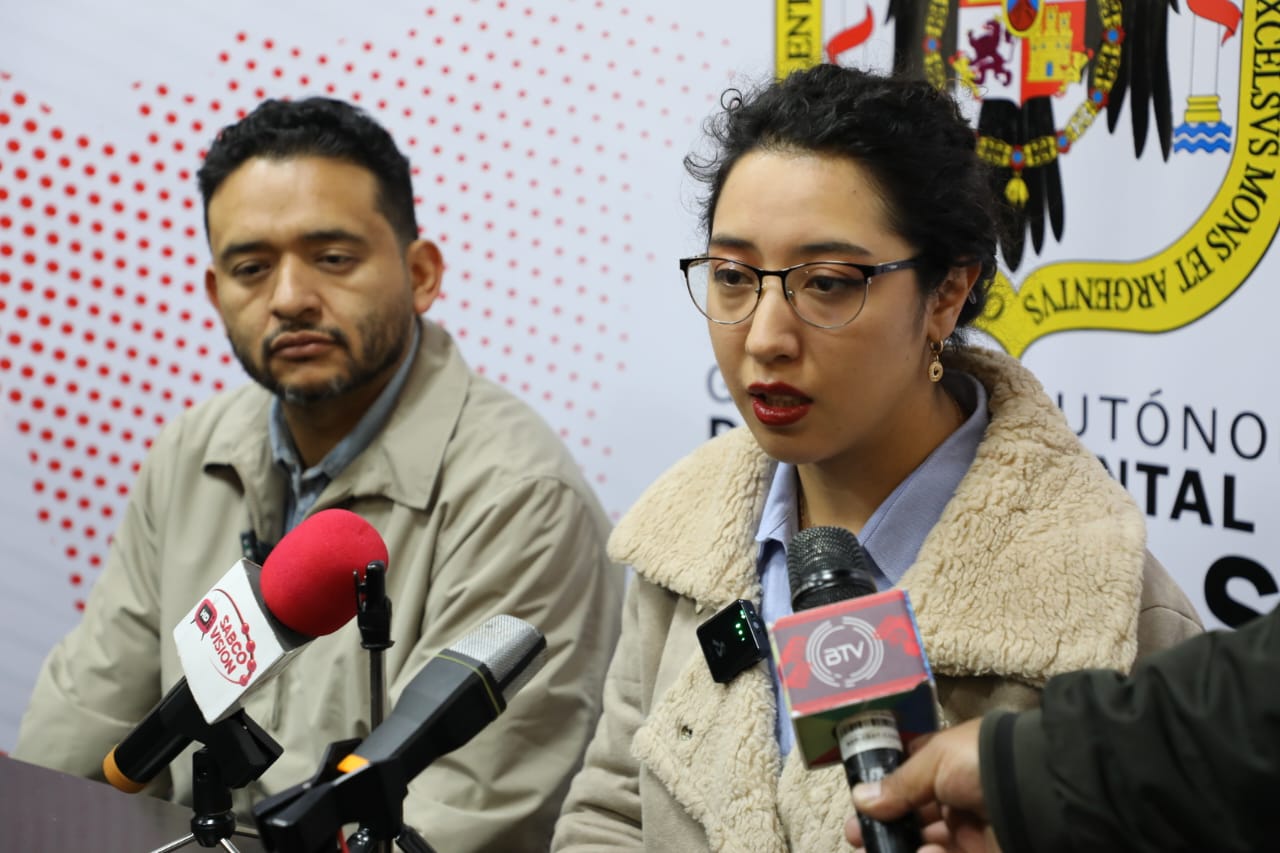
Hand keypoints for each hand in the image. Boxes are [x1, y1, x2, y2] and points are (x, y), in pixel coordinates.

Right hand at [844, 717, 1000, 852]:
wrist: (1040, 789)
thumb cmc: (982, 761)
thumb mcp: (935, 760)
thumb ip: (898, 785)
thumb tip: (860, 798)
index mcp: (950, 763)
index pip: (912, 777)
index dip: (885, 790)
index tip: (861, 804)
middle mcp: (959, 795)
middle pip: (915, 815)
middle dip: (885, 826)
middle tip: (858, 836)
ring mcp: (974, 829)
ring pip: (930, 841)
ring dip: (904, 844)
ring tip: (882, 847)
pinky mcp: (986, 851)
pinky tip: (922, 851)